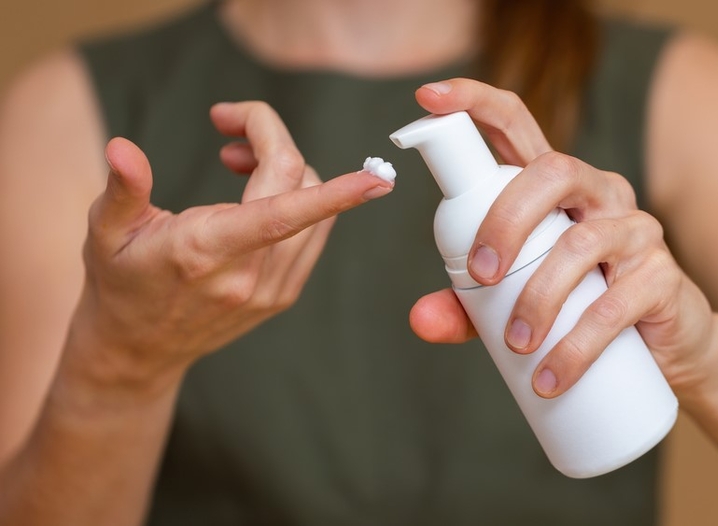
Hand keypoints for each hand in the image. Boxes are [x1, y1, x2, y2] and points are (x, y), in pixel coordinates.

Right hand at [67, 101, 393, 387]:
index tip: (379, 176)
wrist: (139, 350)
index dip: (336, 191)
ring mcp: (272, 290)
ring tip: (237, 163)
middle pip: (298, 187)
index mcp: (207, 251)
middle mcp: (249, 275)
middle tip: (227, 136)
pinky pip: (313, 235)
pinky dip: (299, 202)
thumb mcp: (107, 232)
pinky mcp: (283, 296)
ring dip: (287, 172)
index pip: (283, 211)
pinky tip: (257, 197)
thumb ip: (122, 188)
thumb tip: (121, 147)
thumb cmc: (120, 282)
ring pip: (316, 212)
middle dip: (272, 143)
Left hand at [408, 79, 717, 398]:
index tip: (429, 97)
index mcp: (554, 188)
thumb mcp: (513, 305)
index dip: (475, 103)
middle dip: (505, 219)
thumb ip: (466, 307)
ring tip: (516, 345)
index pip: (516, 127)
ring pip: (580, 242)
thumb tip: (419, 320)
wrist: (660, 353)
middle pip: (551, 171)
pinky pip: (615, 303)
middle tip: (479, 275)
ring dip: (538, 297)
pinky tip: (551, 377)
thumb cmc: (576, 311)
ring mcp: (634, 230)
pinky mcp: (662, 276)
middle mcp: (596, 193)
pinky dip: (575, 345)